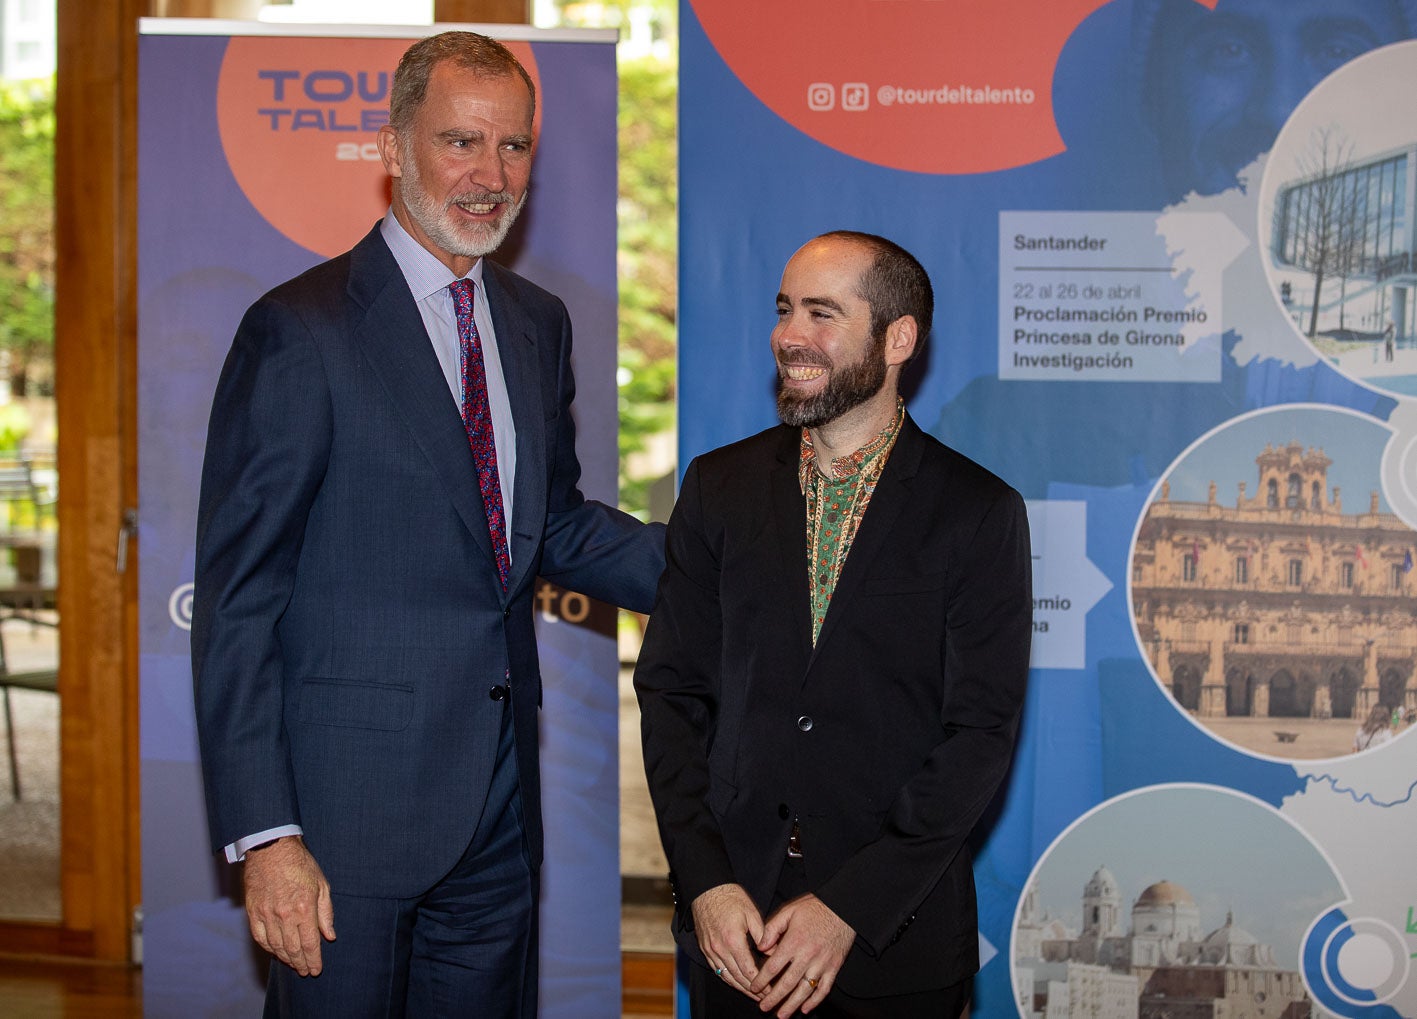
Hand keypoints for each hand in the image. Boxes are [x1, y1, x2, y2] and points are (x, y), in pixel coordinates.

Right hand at [242, 835, 335, 975]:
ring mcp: (266, 914)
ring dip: (286, 959)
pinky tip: (276, 952)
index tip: (316, 970)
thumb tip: (330, 936)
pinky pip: (261, 938)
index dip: (314, 960)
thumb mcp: (322, 885)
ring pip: (276, 946)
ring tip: (293, 964)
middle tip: (305, 972)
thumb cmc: (300, 864)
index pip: (310, 943)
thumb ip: (326, 913)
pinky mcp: (253, 912)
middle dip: (301, 963)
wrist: (271, 849)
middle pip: (293, 949)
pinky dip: (269, 948)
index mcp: (304, 908)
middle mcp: (284, 915)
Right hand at [691, 883, 765, 996]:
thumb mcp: (752, 913)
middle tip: (765, 998)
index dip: (760, 983)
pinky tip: (737, 983)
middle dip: (752, 990)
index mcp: (733, 941)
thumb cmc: (730, 897)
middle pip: (737, 978)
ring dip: (740, 988)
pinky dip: (728, 979)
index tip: (771, 989)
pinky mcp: (705, 948)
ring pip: (726, 976)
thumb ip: (763, 935)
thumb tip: (774, 952)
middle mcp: (719, 949)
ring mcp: (710, 950)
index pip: (748, 970)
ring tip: (753, 995)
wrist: (706, 888)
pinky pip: (716, 969)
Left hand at [750, 894, 853, 1015]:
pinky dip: (815, 1001)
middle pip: (787, 983)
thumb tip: (761, 947)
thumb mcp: (789, 911)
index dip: (762, 980)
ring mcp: (822, 963)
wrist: (843, 907)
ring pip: (805, 990)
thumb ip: (772, 928)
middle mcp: (807, 955)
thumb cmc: (815, 907)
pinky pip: (824, 988)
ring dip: (792, 1005)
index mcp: (794, 942)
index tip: (754, 987)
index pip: (774, 967)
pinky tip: (806, 1008)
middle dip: (774, 998)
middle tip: (763, 1008)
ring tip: (781, 1015)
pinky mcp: (834, 967)